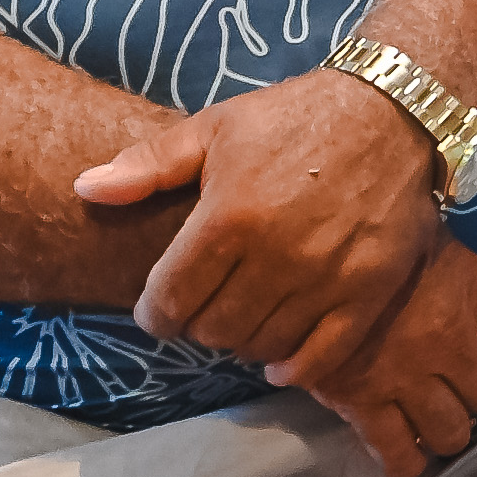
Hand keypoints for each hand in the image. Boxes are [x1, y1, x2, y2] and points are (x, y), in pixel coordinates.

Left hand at [83, 66, 444, 366]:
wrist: (392, 110)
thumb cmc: (294, 117)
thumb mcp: (215, 127)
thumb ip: (148, 164)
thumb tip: (84, 188)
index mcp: (230, 217)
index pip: (170, 301)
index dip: (154, 315)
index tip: (159, 311)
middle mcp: (277, 255)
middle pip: (213, 330)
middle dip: (198, 326)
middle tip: (205, 308)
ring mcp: (327, 277)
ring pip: (261, 346)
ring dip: (244, 341)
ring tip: (244, 318)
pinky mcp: (369, 290)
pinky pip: (321, 355)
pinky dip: (294, 367)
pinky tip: (281, 359)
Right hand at [282, 240, 476, 476]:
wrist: (301, 250)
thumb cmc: (373, 239)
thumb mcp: (433, 239)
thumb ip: (467, 278)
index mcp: (475, 294)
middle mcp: (451, 342)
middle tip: (460, 390)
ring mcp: (409, 378)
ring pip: (452, 432)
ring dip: (448, 431)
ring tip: (434, 420)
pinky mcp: (364, 403)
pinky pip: (398, 454)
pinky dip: (406, 462)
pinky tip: (406, 453)